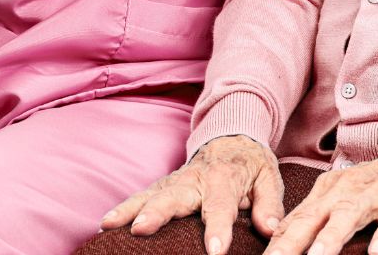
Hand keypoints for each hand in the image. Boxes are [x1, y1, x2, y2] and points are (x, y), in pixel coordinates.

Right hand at [100, 135, 284, 253]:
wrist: (232, 134)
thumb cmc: (251, 163)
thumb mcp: (269, 178)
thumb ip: (270, 204)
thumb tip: (270, 229)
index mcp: (224, 178)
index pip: (221, 206)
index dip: (218, 228)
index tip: (215, 250)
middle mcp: (194, 178)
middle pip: (173, 197)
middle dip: (157, 213)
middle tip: (141, 229)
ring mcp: (175, 181)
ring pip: (149, 194)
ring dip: (129, 210)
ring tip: (109, 225)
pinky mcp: (163, 185)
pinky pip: (141, 196)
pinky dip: (123, 208)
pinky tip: (106, 224)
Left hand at [263, 138, 377, 254]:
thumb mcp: (346, 198)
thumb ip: (315, 218)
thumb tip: (280, 239)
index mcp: (329, 191)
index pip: (295, 222)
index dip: (276, 246)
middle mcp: (348, 189)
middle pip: (313, 218)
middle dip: (291, 244)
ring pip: (350, 215)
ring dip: (332, 237)